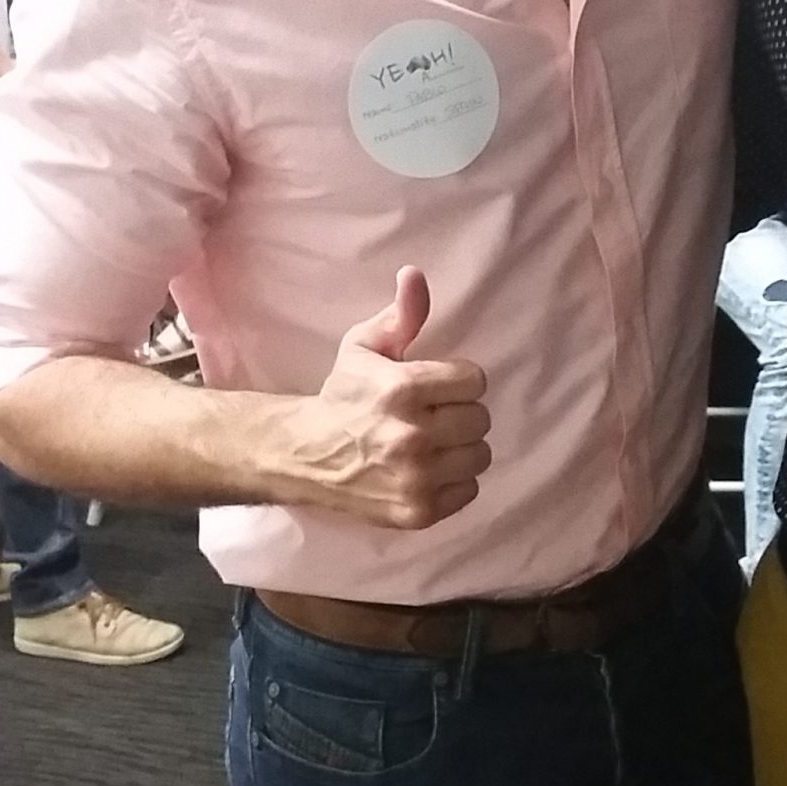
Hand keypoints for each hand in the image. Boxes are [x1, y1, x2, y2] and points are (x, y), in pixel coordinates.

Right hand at [294, 266, 489, 528]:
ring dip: (462, 448)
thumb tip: (414, 274)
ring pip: (480, 455)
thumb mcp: (363, 346)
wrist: (305, 455)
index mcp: (402, 388)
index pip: (475, 380)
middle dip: (460, 413)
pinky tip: (429, 470)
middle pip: (481, 419)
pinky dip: (454, 481)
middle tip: (435, 415)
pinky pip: (469, 490)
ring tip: (434, 443)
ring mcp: (416, 478)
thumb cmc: (342, 396)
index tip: (438, 386)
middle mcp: (412, 435)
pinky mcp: (417, 511)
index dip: (458, 381)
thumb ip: (400, 314)